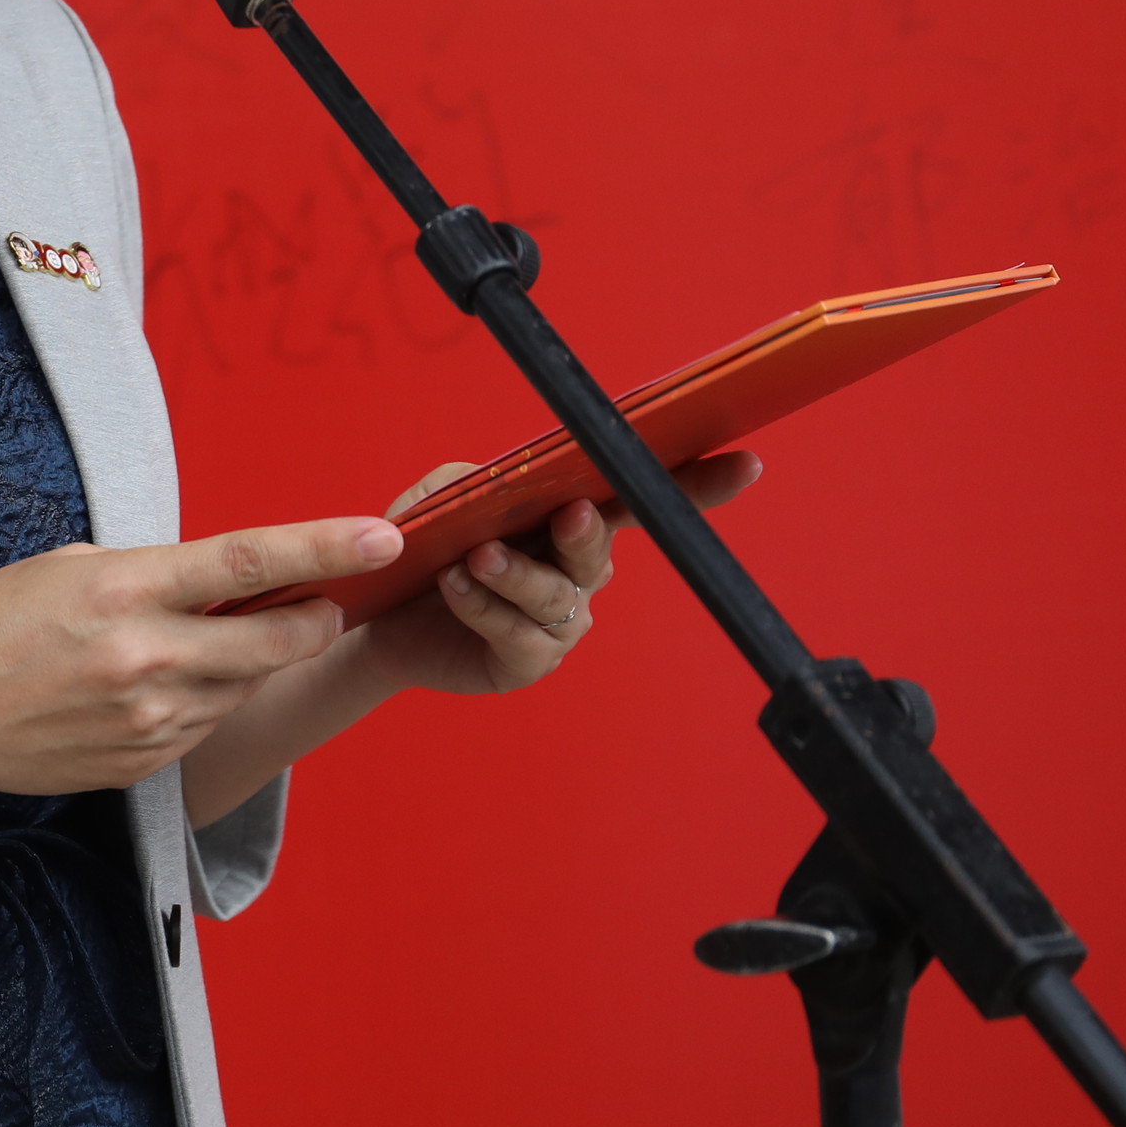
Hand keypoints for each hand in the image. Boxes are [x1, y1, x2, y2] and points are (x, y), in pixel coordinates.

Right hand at [0, 517, 404, 797]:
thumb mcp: (73, 565)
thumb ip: (158, 574)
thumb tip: (231, 582)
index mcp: (125, 588)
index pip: (249, 561)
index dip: (325, 548)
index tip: (381, 538)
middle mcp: (146, 657)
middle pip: (275, 639)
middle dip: (315, 617)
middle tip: (328, 601)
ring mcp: (148, 719)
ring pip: (243, 686)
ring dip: (247, 660)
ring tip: (189, 640)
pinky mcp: (144, 763)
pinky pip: (204, 723)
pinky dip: (202, 698)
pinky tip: (152, 683)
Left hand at [344, 450, 763, 698]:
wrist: (382, 615)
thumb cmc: (425, 545)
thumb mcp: (443, 498)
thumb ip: (476, 482)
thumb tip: (503, 482)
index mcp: (573, 518)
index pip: (641, 495)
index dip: (696, 483)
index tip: (744, 464)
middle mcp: (578, 570)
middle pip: (604, 547)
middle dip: (588, 534)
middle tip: (569, 517)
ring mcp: (559, 621)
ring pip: (558, 595)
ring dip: (517, 573)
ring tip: (476, 559)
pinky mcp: (528, 663)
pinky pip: (519, 635)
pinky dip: (483, 607)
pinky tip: (454, 587)